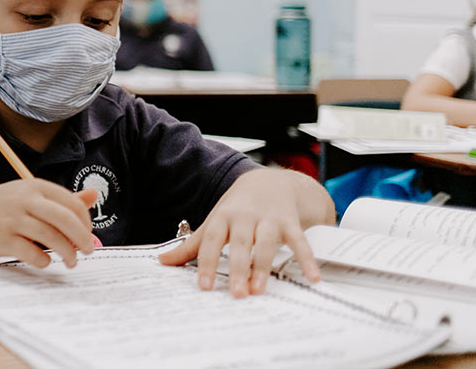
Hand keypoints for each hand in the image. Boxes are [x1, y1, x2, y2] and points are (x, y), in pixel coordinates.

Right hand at [0, 180, 97, 268]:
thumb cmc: (1, 205)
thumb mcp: (30, 194)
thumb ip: (61, 199)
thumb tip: (94, 195)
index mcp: (35, 186)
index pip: (72, 204)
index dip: (86, 222)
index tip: (88, 235)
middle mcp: (25, 200)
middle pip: (65, 219)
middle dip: (82, 239)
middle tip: (88, 251)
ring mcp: (12, 219)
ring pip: (52, 238)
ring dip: (67, 253)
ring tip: (71, 261)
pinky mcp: (2, 239)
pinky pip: (33, 253)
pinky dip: (44, 260)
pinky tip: (44, 260)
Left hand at [158, 168, 321, 297]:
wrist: (270, 181)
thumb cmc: (238, 206)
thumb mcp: (214, 221)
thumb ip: (192, 244)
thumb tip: (163, 261)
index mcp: (223, 217)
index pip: (211, 240)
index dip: (205, 262)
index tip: (204, 286)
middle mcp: (245, 217)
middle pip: (240, 244)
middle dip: (237, 269)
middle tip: (236, 293)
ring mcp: (269, 219)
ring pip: (266, 244)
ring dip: (263, 267)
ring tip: (259, 290)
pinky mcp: (291, 222)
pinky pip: (300, 242)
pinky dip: (307, 259)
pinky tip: (312, 278)